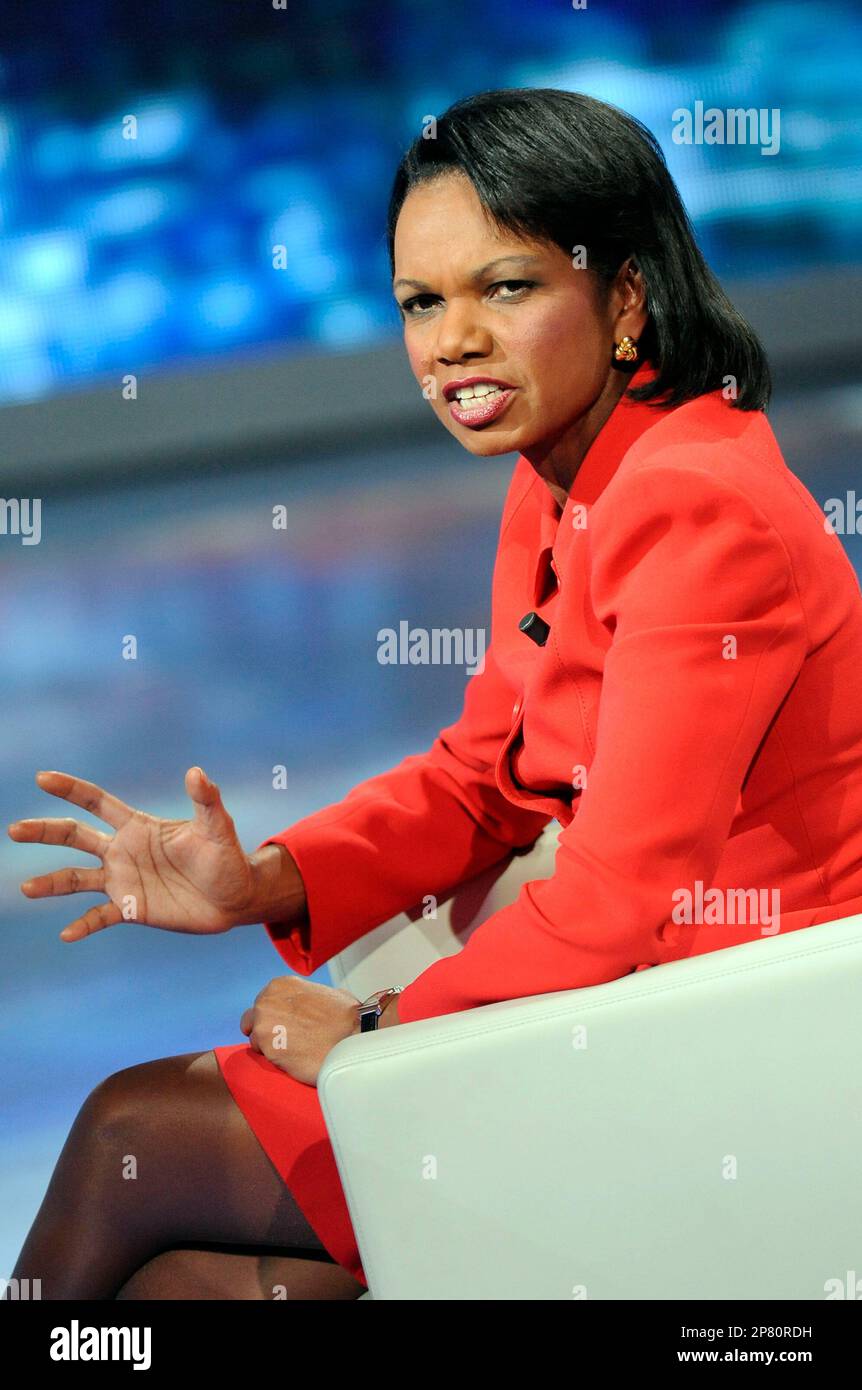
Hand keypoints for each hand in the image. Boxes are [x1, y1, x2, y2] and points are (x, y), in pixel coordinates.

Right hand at [8, 767, 258, 941]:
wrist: (236, 898)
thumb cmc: (228, 858)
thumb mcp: (217, 828)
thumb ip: (205, 801)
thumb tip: (196, 772)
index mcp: (139, 826)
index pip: (97, 802)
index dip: (71, 789)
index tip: (42, 778)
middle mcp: (123, 851)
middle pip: (75, 836)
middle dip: (45, 832)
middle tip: (15, 829)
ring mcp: (124, 880)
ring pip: (77, 879)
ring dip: (52, 883)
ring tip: (26, 888)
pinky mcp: (132, 909)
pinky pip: (100, 917)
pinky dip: (83, 925)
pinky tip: (66, 934)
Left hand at [240, 976, 360, 1085]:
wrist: (353, 1036)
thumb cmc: (345, 1016)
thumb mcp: (322, 992)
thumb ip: (303, 997)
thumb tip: (303, 1006)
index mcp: (278, 986)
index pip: (262, 1004)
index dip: (273, 1017)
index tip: (286, 1026)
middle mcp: (266, 1002)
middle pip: (252, 1022)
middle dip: (266, 1031)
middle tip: (287, 1041)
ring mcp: (264, 1026)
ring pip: (256, 1042)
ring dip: (270, 1048)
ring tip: (294, 1052)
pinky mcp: (268, 1049)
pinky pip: (265, 1058)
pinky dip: (277, 1061)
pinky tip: (295, 1059)